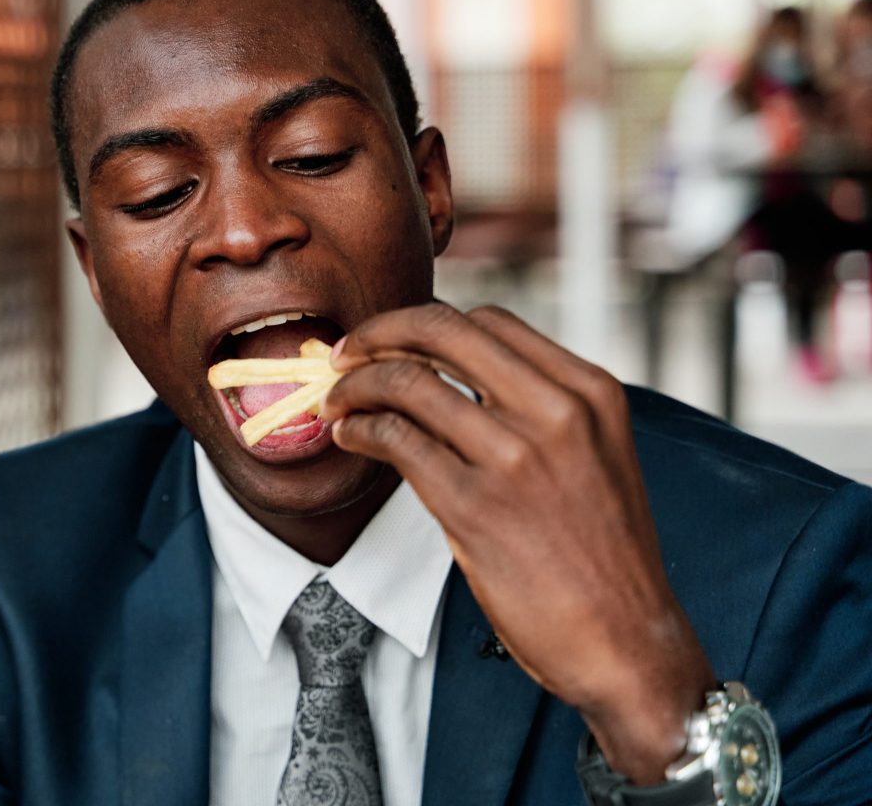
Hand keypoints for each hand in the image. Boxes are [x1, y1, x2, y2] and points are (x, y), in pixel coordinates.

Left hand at [322, 303, 714, 783]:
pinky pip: (395, 439)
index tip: (391, 339)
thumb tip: (452, 377)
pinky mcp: (473, 506)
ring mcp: (514, 456)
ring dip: (355, 385)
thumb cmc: (603, 558)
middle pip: (441, 330)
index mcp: (590, 391)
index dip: (424, 323)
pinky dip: (359, 429)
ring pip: (407, 381)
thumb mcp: (597, 456)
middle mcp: (557, 411)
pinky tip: (351, 438)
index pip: (488, 320)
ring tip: (336, 404)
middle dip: (378, 332)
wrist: (626, 643)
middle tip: (343, 353)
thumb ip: (540, 408)